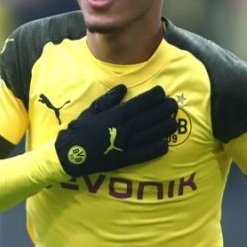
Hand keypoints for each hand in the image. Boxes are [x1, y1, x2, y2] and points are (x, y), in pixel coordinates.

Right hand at [55, 85, 177, 176]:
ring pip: (156, 133)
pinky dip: (160, 147)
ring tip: (173, 121)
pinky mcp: (129, 158)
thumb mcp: (94, 109)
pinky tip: (165, 142)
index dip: (155, 95)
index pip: (143, 102)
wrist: (73, 154)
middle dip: (166, 108)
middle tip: (173, 104)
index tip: (162, 92)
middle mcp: (127, 128)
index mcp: (119, 114)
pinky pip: (150, 152)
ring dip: (167, 126)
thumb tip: (123, 88)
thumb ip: (110, 98)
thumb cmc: (82, 129)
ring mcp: (130, 144)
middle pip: (154, 115)